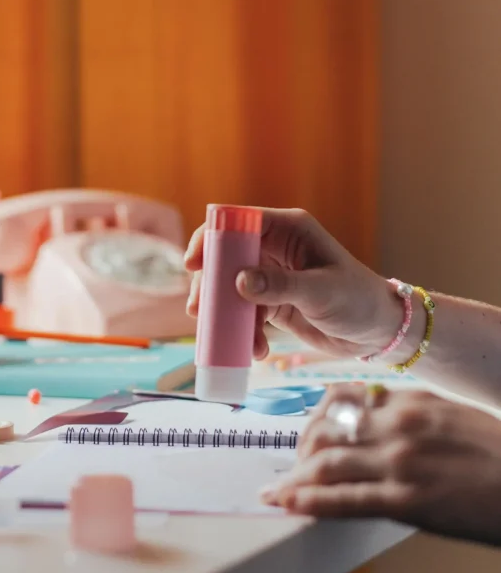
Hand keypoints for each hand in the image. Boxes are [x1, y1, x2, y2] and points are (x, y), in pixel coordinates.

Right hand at [185, 208, 402, 360]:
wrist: (378, 333)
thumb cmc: (359, 301)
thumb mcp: (321, 292)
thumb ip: (281, 285)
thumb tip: (239, 280)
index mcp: (288, 230)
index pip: (238, 222)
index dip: (211, 237)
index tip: (194, 264)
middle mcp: (275, 248)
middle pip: (225, 257)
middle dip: (209, 284)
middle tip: (198, 310)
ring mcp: (271, 276)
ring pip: (229, 288)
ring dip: (223, 314)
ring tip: (222, 339)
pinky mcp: (271, 302)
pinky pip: (244, 313)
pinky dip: (243, 332)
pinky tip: (254, 351)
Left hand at [263, 384, 500, 546]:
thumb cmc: (498, 453)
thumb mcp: (451, 416)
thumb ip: (410, 414)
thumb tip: (376, 419)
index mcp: (409, 400)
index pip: (340, 397)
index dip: (313, 417)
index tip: (306, 432)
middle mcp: (397, 425)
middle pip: (325, 429)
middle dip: (298, 450)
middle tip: (289, 468)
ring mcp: (399, 463)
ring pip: (326, 463)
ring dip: (293, 479)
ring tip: (277, 492)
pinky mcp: (406, 501)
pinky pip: (345, 500)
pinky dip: (309, 501)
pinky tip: (288, 504)